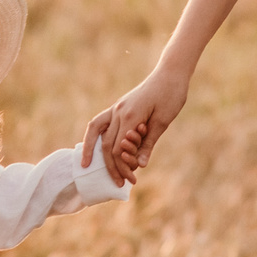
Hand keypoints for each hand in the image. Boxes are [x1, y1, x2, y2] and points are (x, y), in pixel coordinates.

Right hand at [85, 62, 191, 183]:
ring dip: (92, 150)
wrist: (170, 73)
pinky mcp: (119, 106)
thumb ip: (149, 142)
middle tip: (119, 183)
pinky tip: (94, 146)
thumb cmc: (171, 95)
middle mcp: (118, 111)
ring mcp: (116, 107)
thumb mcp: (163, 121)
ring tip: (86, 165)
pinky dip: (95, 136)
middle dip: (111, 165)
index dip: (122, 166)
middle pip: (106, 144)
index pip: (117, 149)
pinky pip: (100, 122)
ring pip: (96, 131)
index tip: (132, 180)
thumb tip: (140, 165)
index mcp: (130, 116)